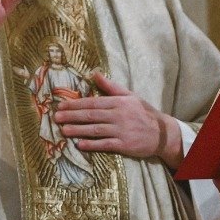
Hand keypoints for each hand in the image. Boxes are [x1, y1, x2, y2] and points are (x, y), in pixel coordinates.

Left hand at [55, 72, 184, 168]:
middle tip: (56, 117)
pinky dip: (92, 144)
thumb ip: (110, 87)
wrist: (162, 133)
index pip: (93, 103)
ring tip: (63, 130)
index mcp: (119, 102)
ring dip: (78, 130)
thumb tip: (94, 73)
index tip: (61, 105)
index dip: (75, 104)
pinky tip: (79, 144)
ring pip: (95, 130)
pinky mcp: (124, 145)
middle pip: (91, 116)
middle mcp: (119, 115)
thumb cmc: (144, 113)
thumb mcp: (130, 96)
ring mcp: (121, 131)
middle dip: (72, 116)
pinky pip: (105, 144)